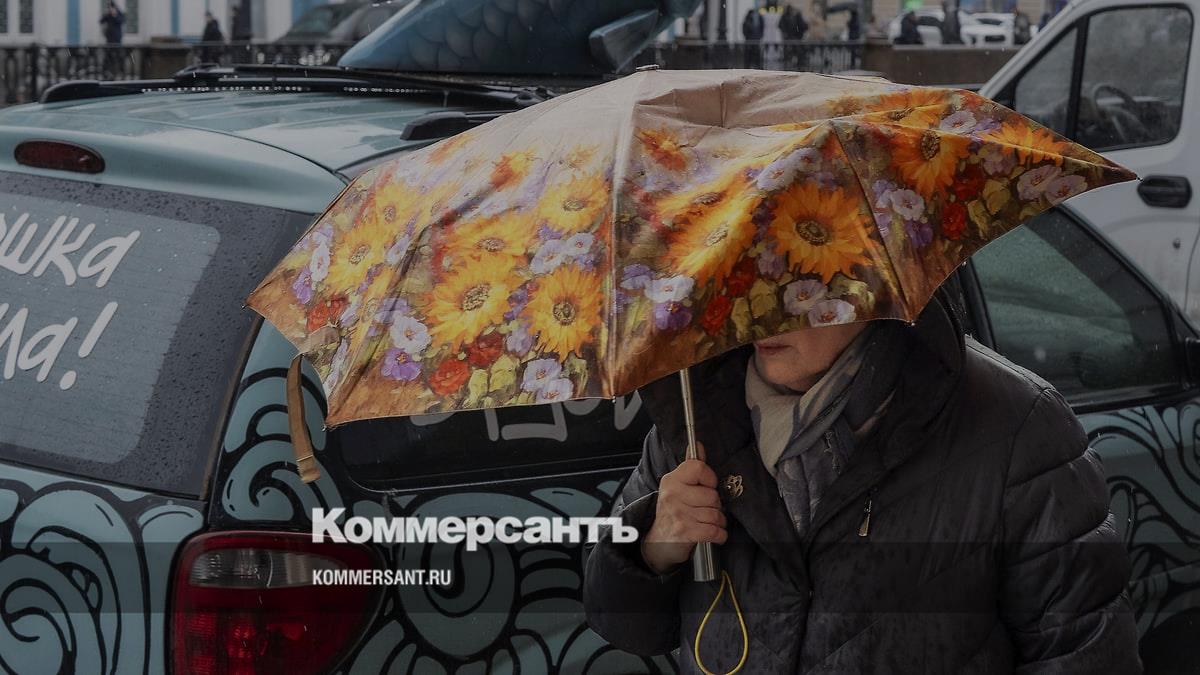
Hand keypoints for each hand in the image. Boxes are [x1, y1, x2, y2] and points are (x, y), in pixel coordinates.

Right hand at [640, 442, 726, 574]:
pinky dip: (719, 535)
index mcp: (672, 480)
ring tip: (707, 522)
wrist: (657, 541)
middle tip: (705, 509)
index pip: (699, 468)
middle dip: (715, 506)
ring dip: (718, 521)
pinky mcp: (685, 531)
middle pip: (712, 495)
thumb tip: (698, 445)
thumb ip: (691, 467)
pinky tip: (714, 534)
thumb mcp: (677, 487)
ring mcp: (678, 513)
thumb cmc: (672, 512)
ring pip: (716, 514)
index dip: (710, 478)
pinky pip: (715, 530)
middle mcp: (673, 495)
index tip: (707, 486)